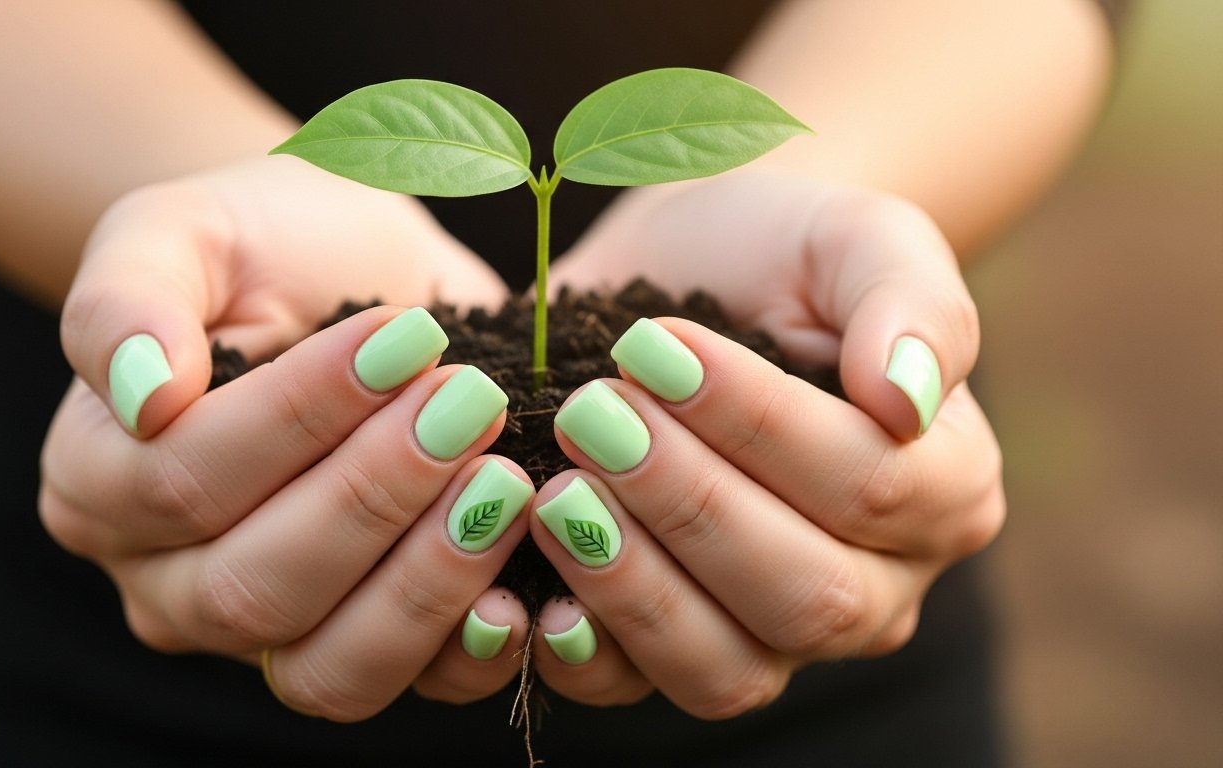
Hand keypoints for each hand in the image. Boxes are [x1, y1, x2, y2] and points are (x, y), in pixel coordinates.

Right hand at [42, 157, 528, 719]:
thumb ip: (127, 301)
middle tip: (472, 406)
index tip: (405, 339)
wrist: (348, 266)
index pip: (187, 479)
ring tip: (506, 484)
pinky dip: (464, 652)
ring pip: (326, 668)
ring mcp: (262, 630)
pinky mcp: (357, 643)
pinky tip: (520, 586)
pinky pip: (401, 687)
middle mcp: (165, 578)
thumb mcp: (182, 230)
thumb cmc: (259, 244)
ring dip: (428, 581)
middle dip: (377, 495)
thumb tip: (142, 397)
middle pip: (257, 585)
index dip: (301, 417)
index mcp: (99, 479)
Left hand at [526, 174, 1003, 714]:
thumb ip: (908, 302)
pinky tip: (533, 591)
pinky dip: (583, 653)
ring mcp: (777, 634)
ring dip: (631, 585)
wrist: (688, 269)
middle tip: (592, 415)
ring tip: (555, 492)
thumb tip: (905, 396)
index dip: (755, 425)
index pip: (866, 484)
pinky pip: (638, 690)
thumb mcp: (855, 238)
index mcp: (944, 487)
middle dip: (685, 504)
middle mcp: (877, 584)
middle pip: (802, 594)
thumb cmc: (781, 251)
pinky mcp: (678, 646)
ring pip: (727, 669)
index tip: (653, 347)